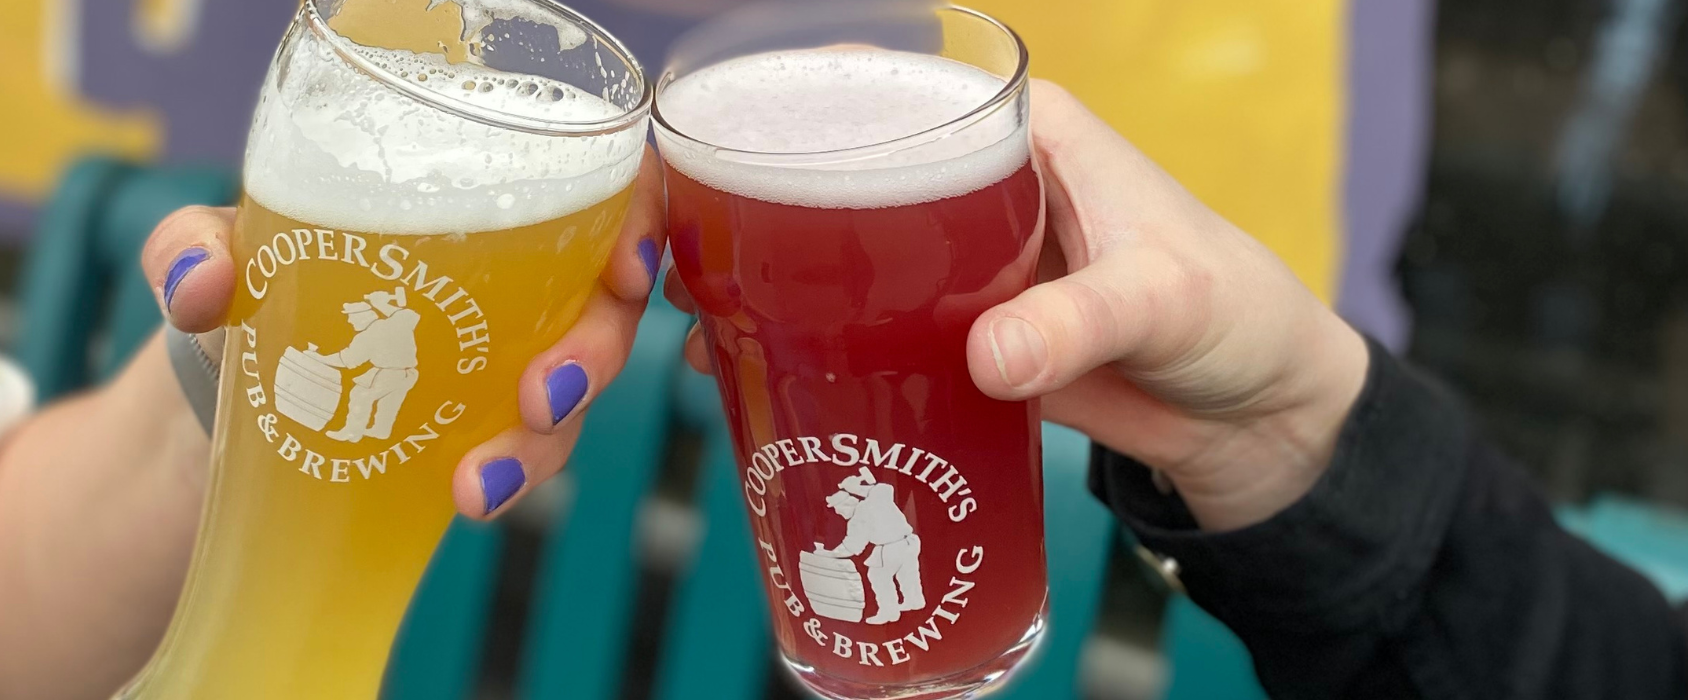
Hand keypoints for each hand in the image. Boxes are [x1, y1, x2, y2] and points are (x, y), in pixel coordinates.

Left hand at [142, 149, 665, 517]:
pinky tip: (466, 497)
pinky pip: (527, 451)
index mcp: (476, 196)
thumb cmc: (240, 295)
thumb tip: (205, 286)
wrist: (215, 404)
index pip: (601, 186)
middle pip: (608, 303)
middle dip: (599, 352)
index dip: (642, 220)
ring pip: (575, 392)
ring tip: (480, 481)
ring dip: (547, 440)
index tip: (626, 265)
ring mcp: (504, 361)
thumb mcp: (201, 253)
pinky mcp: (481, 433)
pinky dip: (511, 475)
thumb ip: (186, 248)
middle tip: (542, 394)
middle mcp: (514, 276)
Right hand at [666, 82, 1367, 531]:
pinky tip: (751, 364)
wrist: (1259, 422)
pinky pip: (868, 330)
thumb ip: (1078, 324)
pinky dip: (812, 345)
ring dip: (772, 278)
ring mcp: (962, 267)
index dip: (806, 98)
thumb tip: (985, 356)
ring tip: (694, 307)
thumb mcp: (1163, 301)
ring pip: (845, 254)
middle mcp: (980, 187)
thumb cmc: (1236, 318)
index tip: (724, 128)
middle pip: (847, 170)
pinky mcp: (958, 337)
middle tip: (678, 237)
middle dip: (760, 198)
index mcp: (1027, 135)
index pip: (899, 89)